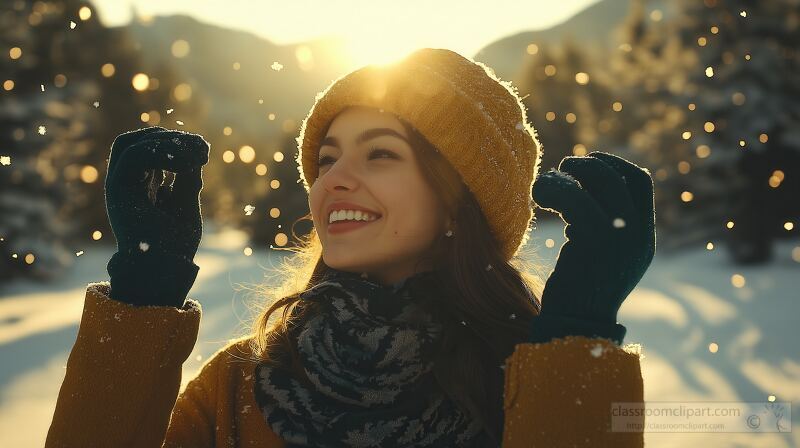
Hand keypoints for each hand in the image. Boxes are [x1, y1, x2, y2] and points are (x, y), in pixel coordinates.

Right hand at [104, 126, 209, 306]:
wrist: (162, 271)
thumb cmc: (175, 245)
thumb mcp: (187, 203)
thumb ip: (187, 177)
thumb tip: (196, 149)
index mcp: (145, 188)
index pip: (150, 150)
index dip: (175, 143)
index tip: (204, 150)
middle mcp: (129, 185)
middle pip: (133, 142)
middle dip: (166, 137)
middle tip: (197, 145)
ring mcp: (121, 187)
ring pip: (128, 145)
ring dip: (164, 142)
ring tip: (193, 154)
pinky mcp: (119, 191)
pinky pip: (132, 157)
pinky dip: (159, 152)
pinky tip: (185, 164)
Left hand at [529, 151, 655, 343]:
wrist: (574, 328)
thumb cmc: (577, 293)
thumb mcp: (600, 257)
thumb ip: (603, 227)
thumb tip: (584, 189)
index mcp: (642, 238)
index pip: (639, 183)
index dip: (613, 164)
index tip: (587, 163)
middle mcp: (637, 237)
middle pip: (621, 177)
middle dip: (590, 165)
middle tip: (564, 168)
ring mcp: (620, 239)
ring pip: (601, 183)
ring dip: (570, 174)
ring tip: (545, 183)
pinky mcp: (594, 243)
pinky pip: (576, 198)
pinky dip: (555, 188)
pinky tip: (538, 197)